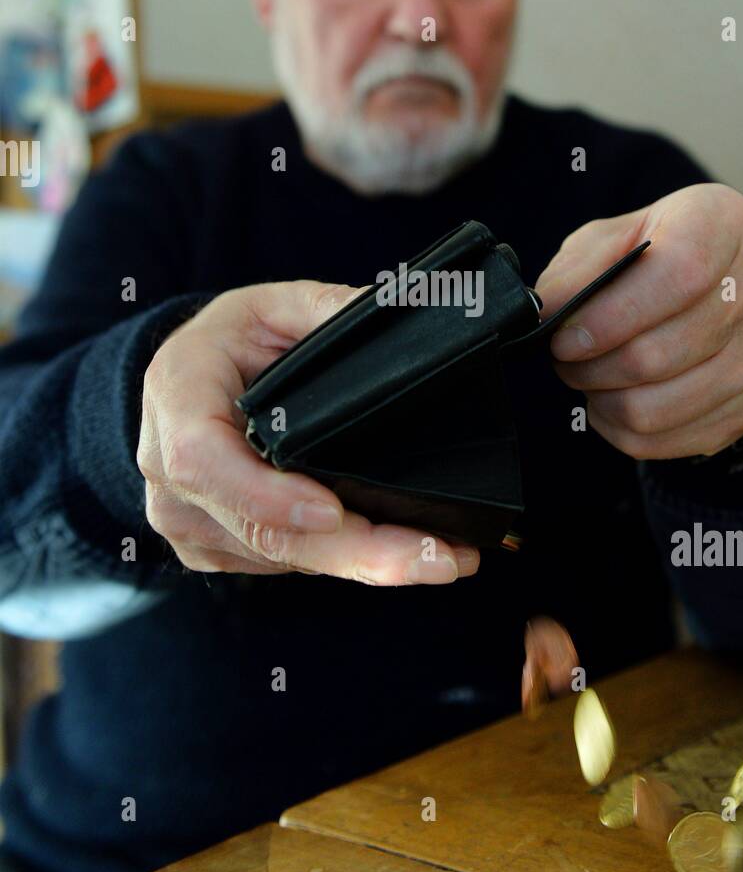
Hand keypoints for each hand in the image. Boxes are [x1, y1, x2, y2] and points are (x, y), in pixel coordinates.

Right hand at [137, 281, 479, 582]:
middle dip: (354, 553)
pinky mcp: (214, 550)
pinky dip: (347, 561)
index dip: (266, 495)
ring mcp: (187, 521)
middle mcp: (166, 474)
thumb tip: (395, 317)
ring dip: (366, 563)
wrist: (189, 385)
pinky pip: (286, 565)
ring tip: (446, 557)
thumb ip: (327, 310)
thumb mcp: (273, 305)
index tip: (333, 513)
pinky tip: (406, 553)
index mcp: (175, 396)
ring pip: (283, 559)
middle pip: (259, 533)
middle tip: (435, 561)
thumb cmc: (231, 342)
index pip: (203, 460)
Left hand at [535, 184, 742, 459]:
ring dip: (603, 401)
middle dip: (592, 366)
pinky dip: (623, 429)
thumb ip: (577, 269)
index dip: (611, 316)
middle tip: (565, 357)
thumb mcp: (611, 237)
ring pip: (659, 407)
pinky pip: (669, 440)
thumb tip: (546, 309)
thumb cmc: (653, 254)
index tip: (565, 336)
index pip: (678, 276)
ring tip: (588, 376)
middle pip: (661, 354)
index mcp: (724, 226)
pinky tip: (614, 399)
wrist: (711, 283)